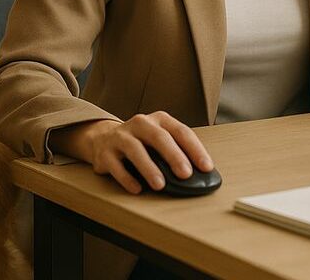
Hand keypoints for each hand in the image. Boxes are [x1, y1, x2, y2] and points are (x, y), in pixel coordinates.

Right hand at [53, 112, 214, 193]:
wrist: (102, 139)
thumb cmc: (141, 142)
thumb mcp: (159, 140)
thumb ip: (177, 151)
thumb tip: (199, 176)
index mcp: (159, 120)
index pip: (181, 131)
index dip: (195, 149)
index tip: (206, 167)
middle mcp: (140, 124)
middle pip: (159, 137)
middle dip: (174, 156)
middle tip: (185, 174)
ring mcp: (120, 136)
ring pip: (135, 150)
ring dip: (149, 168)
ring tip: (160, 185)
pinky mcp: (105, 152)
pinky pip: (116, 166)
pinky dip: (127, 178)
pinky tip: (137, 189)